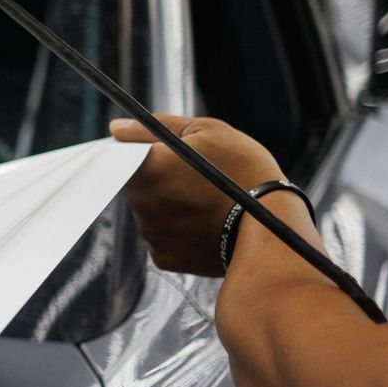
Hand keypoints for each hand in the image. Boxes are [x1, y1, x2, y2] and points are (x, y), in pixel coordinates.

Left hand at [109, 114, 287, 276]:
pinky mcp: (163, 258)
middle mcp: (139, 203)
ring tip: (207, 202)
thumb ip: (154, 128)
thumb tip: (115, 129)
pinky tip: (205, 224)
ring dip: (169, 205)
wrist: (271, 227)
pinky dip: (179, 231)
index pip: (120, 157)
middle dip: (158, 179)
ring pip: (150, 212)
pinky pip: (163, 238)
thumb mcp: (207, 132)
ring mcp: (150, 233)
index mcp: (145, 168)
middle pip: (136, 185)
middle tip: (195, 177)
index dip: (140, 153)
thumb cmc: (243, 171)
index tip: (161, 154)